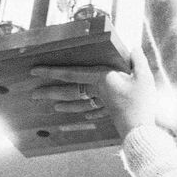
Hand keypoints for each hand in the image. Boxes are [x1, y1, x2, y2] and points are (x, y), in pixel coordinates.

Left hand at [30, 47, 157, 136]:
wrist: (141, 129)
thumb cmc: (141, 102)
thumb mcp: (143, 76)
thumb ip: (138, 60)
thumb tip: (134, 47)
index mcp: (101, 79)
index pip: (71, 74)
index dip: (52, 71)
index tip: (35, 70)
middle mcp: (97, 92)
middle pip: (69, 92)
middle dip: (50, 92)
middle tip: (33, 95)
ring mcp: (103, 105)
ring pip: (79, 103)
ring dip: (66, 104)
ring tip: (54, 107)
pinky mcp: (111, 114)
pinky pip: (95, 111)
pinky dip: (88, 113)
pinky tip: (85, 116)